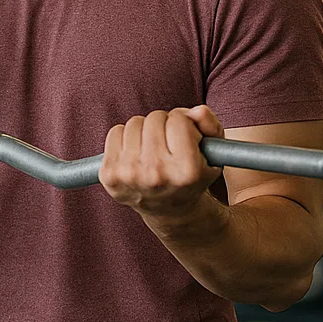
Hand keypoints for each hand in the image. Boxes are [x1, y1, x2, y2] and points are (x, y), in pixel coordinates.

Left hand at [100, 106, 225, 228]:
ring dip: (144, 130)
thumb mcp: (212, 154)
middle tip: (168, 144)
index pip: (179, 120)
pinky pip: (115, 131)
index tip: (186, 139)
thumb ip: (211, 126)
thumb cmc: (191, 176)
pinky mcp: (109, 174)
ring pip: (134, 122)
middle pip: (155, 118)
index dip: (184, 124)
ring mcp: (129, 175)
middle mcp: (156, 174)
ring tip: (152, 150)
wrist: (168, 209)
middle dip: (164, 125)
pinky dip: (126, 137)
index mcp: (186, 171)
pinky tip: (136, 154)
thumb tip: (197, 112)